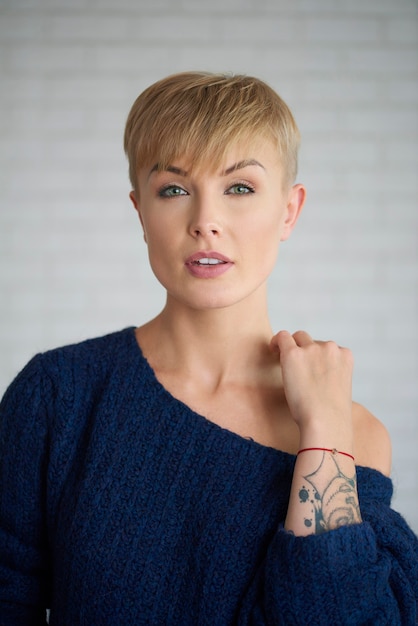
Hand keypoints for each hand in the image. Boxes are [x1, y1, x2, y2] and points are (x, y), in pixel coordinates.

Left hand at [270, 330, 353, 444]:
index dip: (316, 356)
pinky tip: (273, 351)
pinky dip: (276, 342)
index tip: (309, 365)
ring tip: (285, 364)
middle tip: (295, 366)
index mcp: (345, 356)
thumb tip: (313, 372)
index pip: (328, 348)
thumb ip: (330, 373)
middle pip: (312, 341)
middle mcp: (330, 348)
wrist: (325, 422)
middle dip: (304, 350)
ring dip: (293, 348)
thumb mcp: (339, 388)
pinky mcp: (293, 354)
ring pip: (298, 337)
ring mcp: (312, 349)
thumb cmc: (331, 414)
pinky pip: (282, 337)